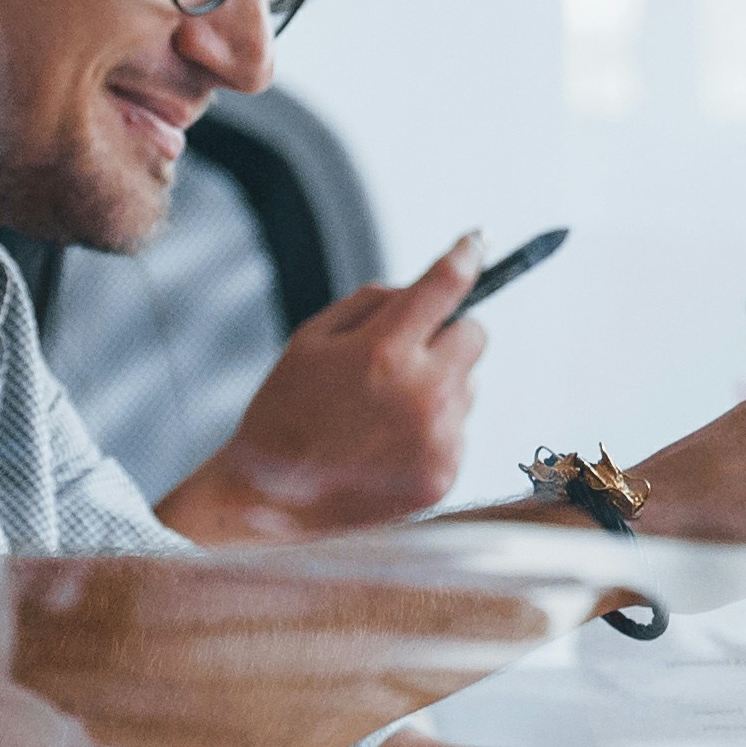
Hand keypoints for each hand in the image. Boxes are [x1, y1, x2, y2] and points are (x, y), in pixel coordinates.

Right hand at [163, 235, 487, 543]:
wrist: (270, 504)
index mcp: (384, 351)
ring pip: (468, 385)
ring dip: (440, 385)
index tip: (474, 243)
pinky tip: (388, 445)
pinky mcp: (444, 474)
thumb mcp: (310, 338)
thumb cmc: (286, 413)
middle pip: (475, 334)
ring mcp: (438, 438)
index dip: (464, 256)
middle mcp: (422, 393)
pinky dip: (433, 429)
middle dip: (446, 334)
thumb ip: (373, 302)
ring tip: (384, 412)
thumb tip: (424, 288)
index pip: (445, 286)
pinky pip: (458, 429)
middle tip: (404, 353)